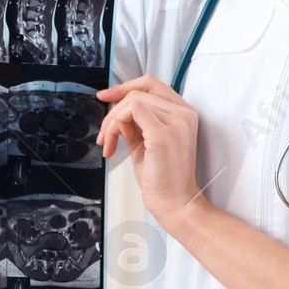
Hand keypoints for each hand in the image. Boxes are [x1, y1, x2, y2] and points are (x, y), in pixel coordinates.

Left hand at [95, 74, 205, 225]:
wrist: (176, 203)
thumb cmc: (165, 179)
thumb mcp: (147, 143)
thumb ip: (136, 123)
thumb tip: (117, 109)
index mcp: (184, 114)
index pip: (153, 84)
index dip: (126, 87)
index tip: (107, 96)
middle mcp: (184, 114)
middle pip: (139, 91)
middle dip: (113, 110)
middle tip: (104, 133)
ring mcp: (176, 122)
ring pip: (132, 101)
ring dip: (111, 121)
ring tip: (108, 143)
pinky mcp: (162, 134)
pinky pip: (131, 111)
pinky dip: (115, 126)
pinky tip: (112, 145)